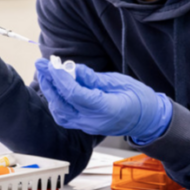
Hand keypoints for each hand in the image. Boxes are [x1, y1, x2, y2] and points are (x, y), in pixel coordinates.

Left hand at [35, 59, 172, 142]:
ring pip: (60, 113)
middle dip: (49, 83)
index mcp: (105, 109)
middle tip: (41, 64)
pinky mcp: (86, 126)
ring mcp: (89, 127)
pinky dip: (57, 102)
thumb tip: (72, 69)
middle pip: (62, 104)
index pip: (74, 94)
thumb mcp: (117, 82)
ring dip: (50, 93)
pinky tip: (55, 88)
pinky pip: (65, 117)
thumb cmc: (138, 98)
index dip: (60, 78)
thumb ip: (92, 78)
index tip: (51, 63)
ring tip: (46, 74)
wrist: (148, 119)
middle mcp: (93, 122)